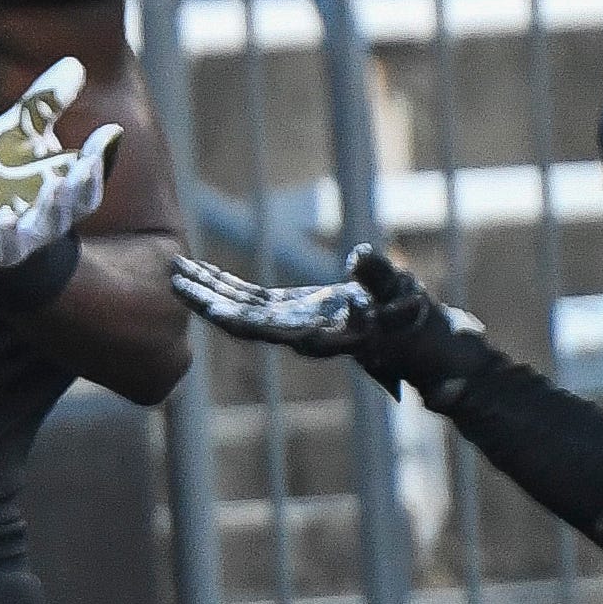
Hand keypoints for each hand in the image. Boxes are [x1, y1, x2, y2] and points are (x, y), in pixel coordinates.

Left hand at [0, 55, 122, 272]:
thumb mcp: (20, 135)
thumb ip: (45, 105)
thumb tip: (75, 62)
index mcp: (57, 196)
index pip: (86, 186)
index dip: (98, 164)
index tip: (107, 132)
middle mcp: (39, 225)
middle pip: (60, 216)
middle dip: (64, 199)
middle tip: (63, 178)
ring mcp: (8, 244)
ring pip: (25, 240)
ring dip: (28, 224)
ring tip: (24, 205)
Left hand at [172, 244, 489, 399]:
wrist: (431, 347)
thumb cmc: (420, 326)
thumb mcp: (404, 296)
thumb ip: (380, 279)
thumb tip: (357, 256)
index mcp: (320, 332)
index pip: (265, 326)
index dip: (232, 314)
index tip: (201, 303)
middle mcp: (301, 331)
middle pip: (243, 318)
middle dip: (206, 299)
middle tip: (171, 275)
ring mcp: (299, 322)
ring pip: (244, 309)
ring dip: (211, 291)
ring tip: (177, 269)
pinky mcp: (303, 312)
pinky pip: (258, 302)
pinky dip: (231, 288)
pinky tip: (208, 275)